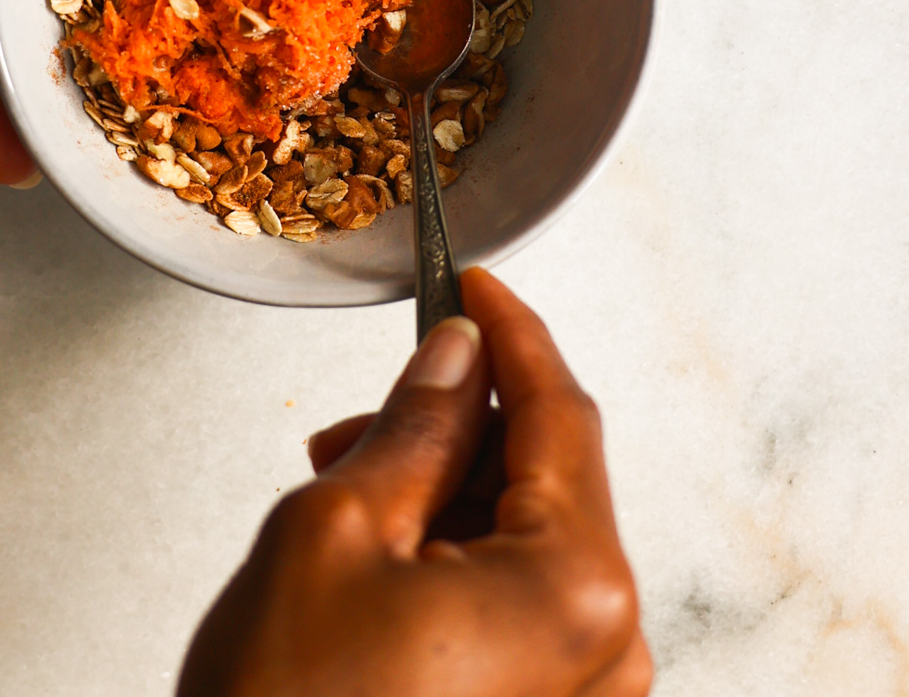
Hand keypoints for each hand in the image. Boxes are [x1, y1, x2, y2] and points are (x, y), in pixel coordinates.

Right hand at [179, 269, 650, 696]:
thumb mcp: (335, 527)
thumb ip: (415, 426)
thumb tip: (457, 358)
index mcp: (575, 593)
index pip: (562, 414)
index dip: (513, 332)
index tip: (479, 286)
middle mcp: (607, 657)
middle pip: (551, 477)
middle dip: (462, 425)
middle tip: (372, 412)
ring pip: (530, 537)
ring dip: (450, 491)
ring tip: (353, 494)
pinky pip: (523, 602)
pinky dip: (459, 554)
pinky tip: (385, 553)